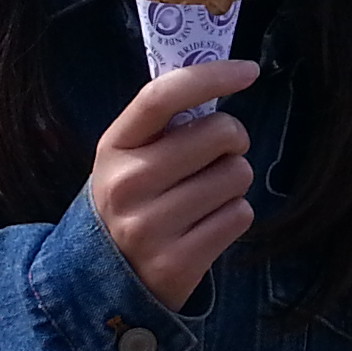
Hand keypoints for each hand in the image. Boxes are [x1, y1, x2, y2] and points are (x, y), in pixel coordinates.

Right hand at [88, 60, 257, 309]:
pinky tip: (206, 225)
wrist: (102, 279)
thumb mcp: (129, 157)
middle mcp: (128, 184)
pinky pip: (240, 215)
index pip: (162, 96)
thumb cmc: (132, 201)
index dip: (211, 76)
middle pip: (220, 133)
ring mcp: (150, 227)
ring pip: (237, 175)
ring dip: (233, 182)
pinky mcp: (178, 262)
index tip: (249, 71)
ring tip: (205, 196)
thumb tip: (226, 77)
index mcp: (114, 146)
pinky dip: (233, 216)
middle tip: (219, 155)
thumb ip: (165, 123)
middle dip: (233, 140)